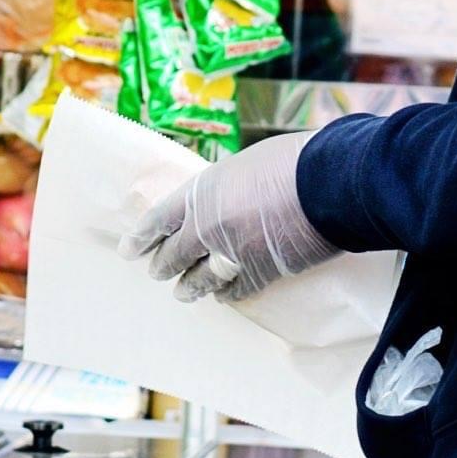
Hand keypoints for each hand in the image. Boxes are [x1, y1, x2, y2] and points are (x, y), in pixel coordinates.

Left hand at [118, 132, 338, 302]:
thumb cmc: (293, 162)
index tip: (129, 250)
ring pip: (199, 279)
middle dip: (163, 265)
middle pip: (174, 254)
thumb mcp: (244, 165)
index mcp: (202, 191)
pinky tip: (223, 295)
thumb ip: (224, 189)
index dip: (141, 237)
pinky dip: (226, 293)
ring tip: (183, 292)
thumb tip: (220, 205)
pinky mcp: (259, 273)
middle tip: (156, 272)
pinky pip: (233, 290)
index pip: (158, 220)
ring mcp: (232, 253)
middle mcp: (208, 225)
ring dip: (189, 287)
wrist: (327, 183)